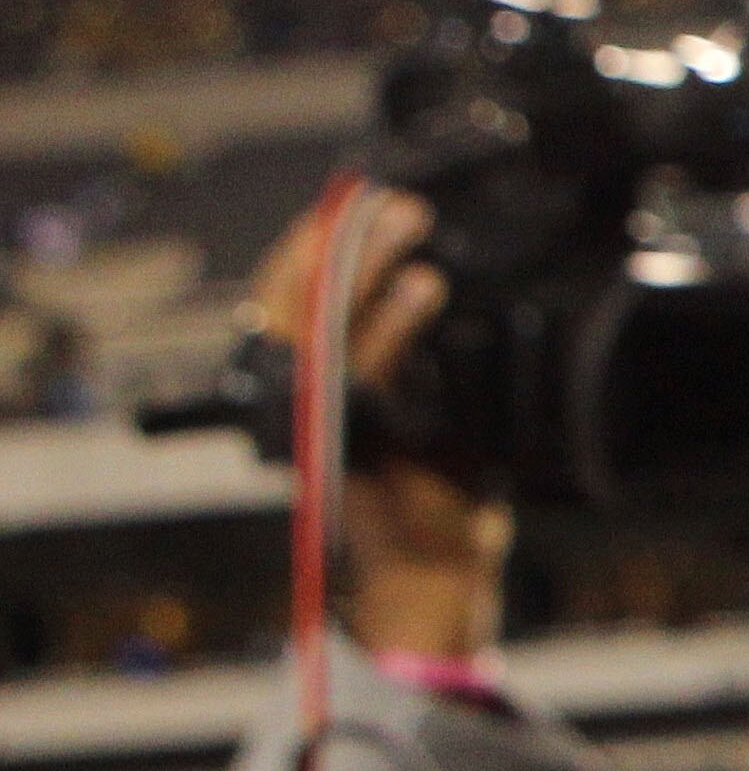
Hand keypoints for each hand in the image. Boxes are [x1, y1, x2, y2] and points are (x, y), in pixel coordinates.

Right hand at [246, 183, 505, 659]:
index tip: (351, 198)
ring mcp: (311, 419)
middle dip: (338, 238)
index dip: (314, 242)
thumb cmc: (433, 495)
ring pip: (320, 319)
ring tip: (410, 226)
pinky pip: (361, 366)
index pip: (292, 297)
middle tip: (393, 202)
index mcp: (305, 387)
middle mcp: (292, 399)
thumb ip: (407, 354)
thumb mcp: (419, 408)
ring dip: (364, 263)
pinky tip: (422, 287)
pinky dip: (391, 322)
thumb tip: (419, 279)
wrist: (434, 572)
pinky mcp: (341, 439)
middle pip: (293, 296)